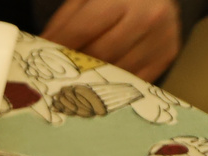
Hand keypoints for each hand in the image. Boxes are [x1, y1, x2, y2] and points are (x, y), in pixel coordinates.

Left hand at [41, 0, 180, 82]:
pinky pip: (135, 80)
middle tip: (52, 82)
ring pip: (117, 71)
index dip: (58, 49)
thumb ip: (65, 22)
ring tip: (73, 85)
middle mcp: (148, 16)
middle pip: (100, 55)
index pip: (82, 30)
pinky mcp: (167, 55)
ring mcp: (162, 37)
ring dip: (92, 81)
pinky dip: (114, 85)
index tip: (39, 64)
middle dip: (73, 69)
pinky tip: (98, 87)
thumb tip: (40, 50)